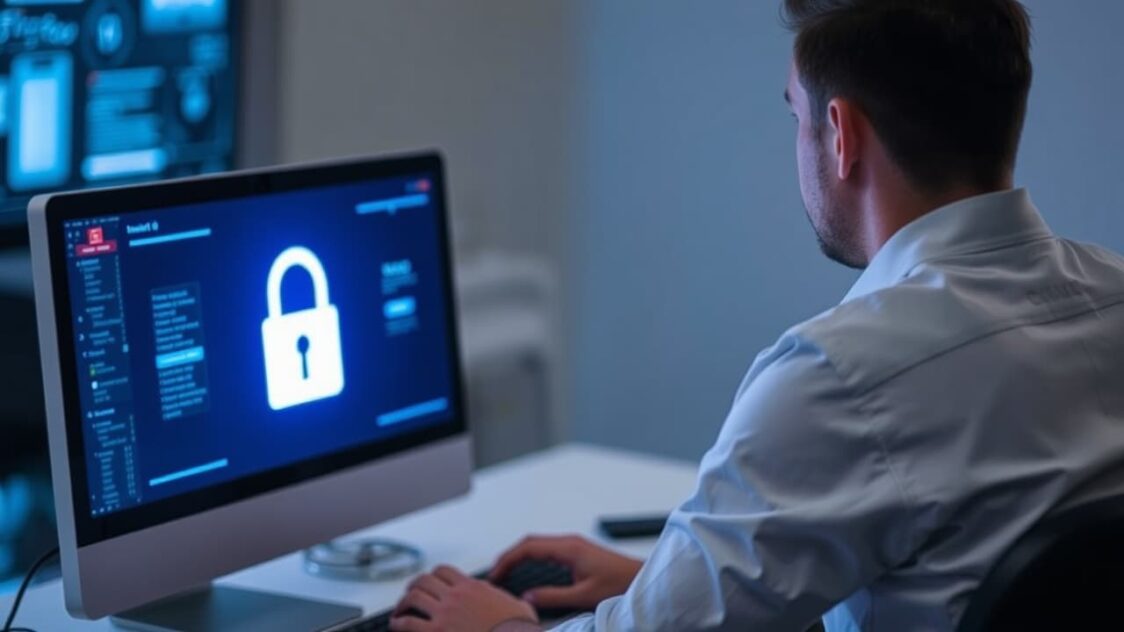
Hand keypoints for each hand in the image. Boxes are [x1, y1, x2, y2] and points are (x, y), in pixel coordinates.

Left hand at [390, 565, 537, 631]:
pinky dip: (398, 623)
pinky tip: (396, 625)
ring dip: (402, 603)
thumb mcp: (516, 605)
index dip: (432, 576)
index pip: (443, 571)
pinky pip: (408, 623)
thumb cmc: (518, 629)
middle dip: (413, 586)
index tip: (429, 582)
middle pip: (424, 581)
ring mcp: (445, 614)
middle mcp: (456, 596)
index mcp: (472, 587)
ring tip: (398, 611)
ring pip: (413, 597)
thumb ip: (502, 598)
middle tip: (409, 593)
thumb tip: (504, 598)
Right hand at [490, 535, 643, 610]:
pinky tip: (528, 571)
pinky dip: (532, 558)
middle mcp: (570, 542)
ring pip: (538, 545)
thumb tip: (528, 598)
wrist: (642, 579)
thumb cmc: (620, 584)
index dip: (508, 559)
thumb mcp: (583, 595)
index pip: (528, 547)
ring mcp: (574, 545)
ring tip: (506, 573)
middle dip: (509, 557)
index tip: (495, 573)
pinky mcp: (578, 552)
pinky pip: (548, 550)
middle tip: (495, 574)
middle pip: (530, 543)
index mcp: (569, 548)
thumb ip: (553, 597)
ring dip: (520, 556)